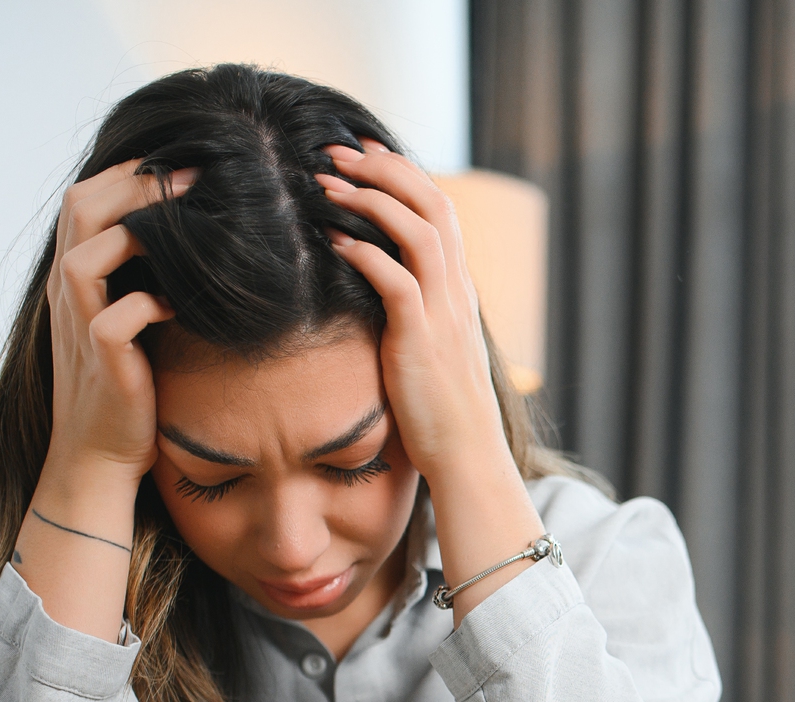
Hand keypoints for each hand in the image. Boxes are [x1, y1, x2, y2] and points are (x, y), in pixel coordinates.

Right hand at [44, 159, 189, 483]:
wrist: (102, 455)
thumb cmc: (130, 386)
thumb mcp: (134, 318)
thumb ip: (146, 276)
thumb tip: (194, 235)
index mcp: (75, 275)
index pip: (85, 198)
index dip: (129, 173)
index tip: (183, 164)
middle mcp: (68, 291)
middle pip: (80, 207)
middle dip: (137, 183)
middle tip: (195, 179)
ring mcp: (78, 324)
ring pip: (85, 253)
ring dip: (137, 232)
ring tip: (189, 228)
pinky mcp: (101, 361)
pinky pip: (118, 317)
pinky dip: (154, 305)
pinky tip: (183, 308)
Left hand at [317, 143, 515, 485]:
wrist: (467, 457)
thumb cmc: (441, 412)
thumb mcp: (431, 350)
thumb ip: (413, 313)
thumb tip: (376, 291)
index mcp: (460, 290)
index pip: (440, 209)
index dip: (403, 173)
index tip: (363, 154)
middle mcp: (458, 292)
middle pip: (433, 203)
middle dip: (383, 168)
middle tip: (336, 151)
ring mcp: (445, 314)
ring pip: (418, 229)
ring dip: (370, 199)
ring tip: (327, 184)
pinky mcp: (423, 339)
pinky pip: (397, 279)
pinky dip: (363, 253)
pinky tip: (331, 242)